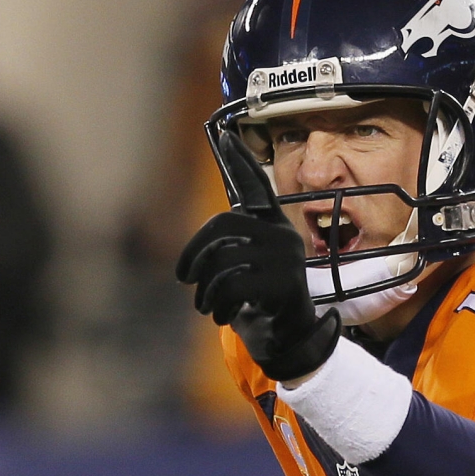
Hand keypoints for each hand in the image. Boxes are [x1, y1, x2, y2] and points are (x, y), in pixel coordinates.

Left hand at [175, 131, 339, 380]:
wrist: (290, 339)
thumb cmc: (262, 302)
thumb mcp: (245, 271)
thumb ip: (230, 251)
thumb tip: (197, 251)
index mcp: (274, 226)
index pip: (257, 188)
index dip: (242, 163)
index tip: (224, 136)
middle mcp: (284, 235)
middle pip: (224, 225)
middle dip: (195, 253)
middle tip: (185, 279)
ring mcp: (287, 258)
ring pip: (225, 260)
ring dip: (206, 290)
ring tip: (204, 306)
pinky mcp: (286, 284)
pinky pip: (234, 284)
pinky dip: (220, 304)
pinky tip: (221, 316)